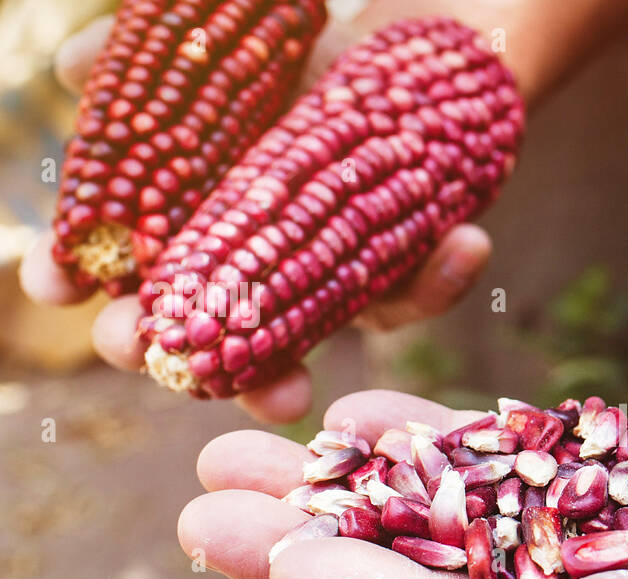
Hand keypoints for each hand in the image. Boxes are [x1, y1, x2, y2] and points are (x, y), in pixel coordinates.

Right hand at [20, 8, 493, 423]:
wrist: (413, 38)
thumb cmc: (300, 42)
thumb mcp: (223, 44)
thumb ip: (147, 61)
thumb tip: (74, 68)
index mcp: (196, 222)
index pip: (132, 274)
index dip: (86, 285)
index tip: (58, 290)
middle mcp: (259, 264)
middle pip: (206, 337)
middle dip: (182, 360)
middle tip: (169, 367)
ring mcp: (331, 277)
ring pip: (308, 341)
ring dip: (288, 367)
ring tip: (284, 389)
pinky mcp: (407, 271)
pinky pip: (420, 290)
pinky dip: (443, 274)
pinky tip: (468, 240)